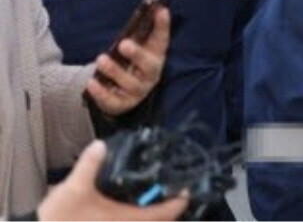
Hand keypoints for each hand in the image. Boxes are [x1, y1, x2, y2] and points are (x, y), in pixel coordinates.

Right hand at [36, 140, 187, 220]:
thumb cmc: (60, 217)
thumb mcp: (74, 188)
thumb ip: (89, 164)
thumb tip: (100, 144)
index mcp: (126, 220)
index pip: (164, 214)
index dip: (179, 203)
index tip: (187, 190)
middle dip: (170, 212)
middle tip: (175, 192)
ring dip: (155, 217)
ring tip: (158, 200)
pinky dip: (141, 220)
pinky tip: (134, 210)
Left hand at [86, 7, 169, 115]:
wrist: (120, 94)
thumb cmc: (128, 64)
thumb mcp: (134, 48)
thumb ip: (138, 32)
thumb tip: (148, 7)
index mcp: (155, 56)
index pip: (162, 40)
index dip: (163, 26)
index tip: (161, 10)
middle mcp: (150, 75)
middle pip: (149, 65)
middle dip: (137, 54)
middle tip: (124, 44)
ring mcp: (138, 91)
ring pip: (130, 83)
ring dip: (115, 71)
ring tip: (101, 60)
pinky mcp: (122, 104)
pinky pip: (113, 101)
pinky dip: (101, 93)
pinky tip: (91, 83)